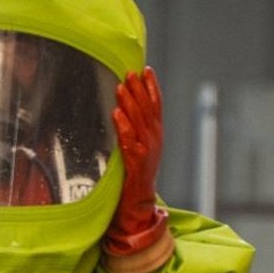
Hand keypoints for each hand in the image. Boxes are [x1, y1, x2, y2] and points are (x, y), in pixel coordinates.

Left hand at [103, 67, 169, 258]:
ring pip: (139, 121)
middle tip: (130, 73)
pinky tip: (116, 113)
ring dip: (130, 103)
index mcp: (156, 134)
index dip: (152, 87)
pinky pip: (129, 141)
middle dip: (139, 89)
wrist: (139, 202)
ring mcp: (148, 150)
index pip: (156, 105)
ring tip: (122, 86)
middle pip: (148, 109)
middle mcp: (155, 139)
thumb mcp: (139, 146)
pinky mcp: (137, 162)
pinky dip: (123, 126)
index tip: (146, 70)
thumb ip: (135, 128)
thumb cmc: (136, 173)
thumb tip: (124, 107)